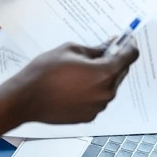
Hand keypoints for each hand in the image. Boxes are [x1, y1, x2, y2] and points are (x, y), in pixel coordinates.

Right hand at [13, 39, 138, 123]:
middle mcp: (106, 93)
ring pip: (109, 86)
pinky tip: (76, 84)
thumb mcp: (71, 50)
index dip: (129, 45)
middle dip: (114, 60)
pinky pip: (98, 98)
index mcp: (104, 73)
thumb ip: (95, 49)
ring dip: (102, 76)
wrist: (27, 98)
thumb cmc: (46, 72)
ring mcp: (98, 107)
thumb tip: (108, 46)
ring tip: (82, 69)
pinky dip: (93, 89)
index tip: (126, 40)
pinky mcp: (89, 116)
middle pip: (121, 72)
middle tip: (102, 50)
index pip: (130, 56)